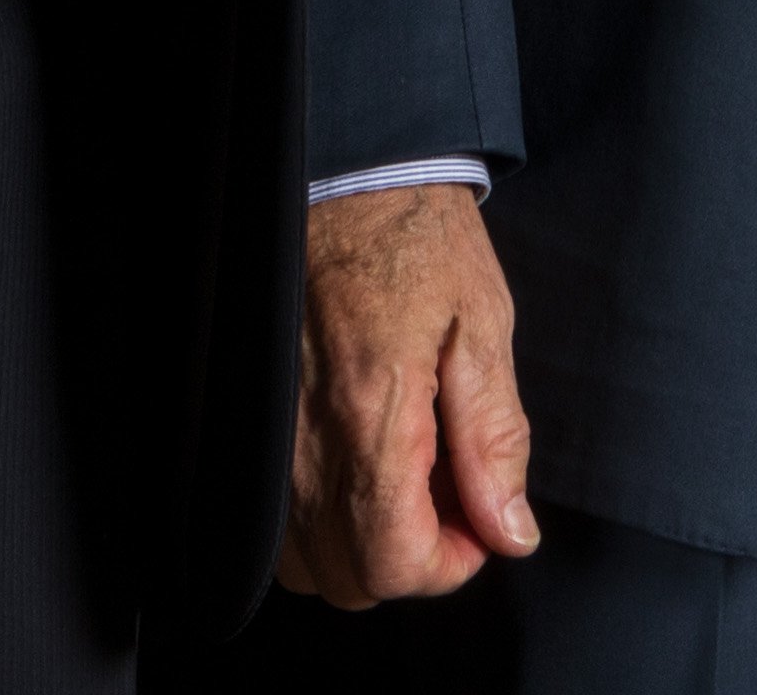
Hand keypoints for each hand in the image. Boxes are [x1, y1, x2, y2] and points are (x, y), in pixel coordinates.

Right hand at [285, 183, 535, 604]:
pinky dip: (317, 519)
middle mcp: (303, 440)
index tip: (480, 526)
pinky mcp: (245, 424)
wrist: (340, 176)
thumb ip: (495, 440)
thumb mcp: (482, 325)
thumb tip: (510, 531)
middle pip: (348, 580)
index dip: (449, 565)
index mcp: (371, 414)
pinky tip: (359, 462)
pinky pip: (272, 519)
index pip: (393, 563)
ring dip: (362, 545)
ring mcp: (264, 438)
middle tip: (451, 498)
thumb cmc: (415, 239)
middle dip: (411, 559)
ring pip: (303, 561)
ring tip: (406, 475)